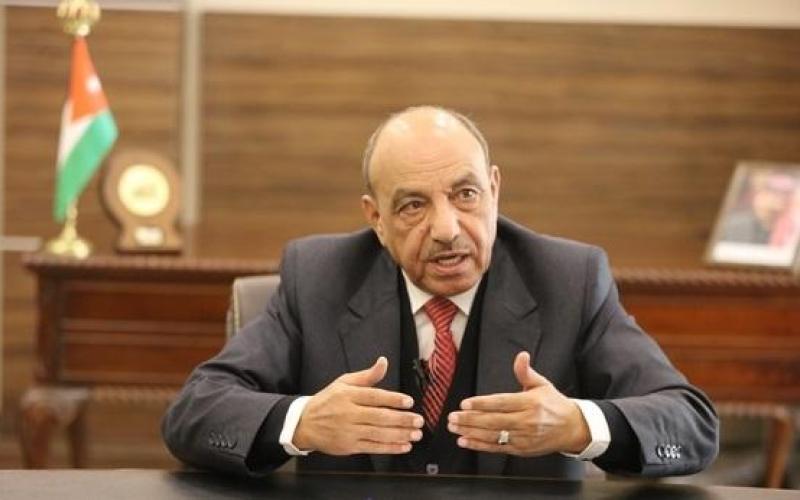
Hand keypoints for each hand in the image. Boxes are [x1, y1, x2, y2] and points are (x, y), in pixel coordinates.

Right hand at [293, 356, 423, 454]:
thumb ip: (367, 375)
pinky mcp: (349, 446)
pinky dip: (389, 447)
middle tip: (419, 420)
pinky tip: (403, 446)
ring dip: (399, 435)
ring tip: (416, 434)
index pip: (373, 396)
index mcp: (348, 395)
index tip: (409, 402)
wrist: (304, 424)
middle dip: (402, 420)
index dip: (392, 399)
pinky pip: (372, 447)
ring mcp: (349, 431)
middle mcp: (348, 413)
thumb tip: (383, 362)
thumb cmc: (327, 401)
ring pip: (378, 434)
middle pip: (379, 417)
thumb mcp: (344, 383)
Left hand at [447, 351, 589, 455]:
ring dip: (471, 432)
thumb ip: (526, 372)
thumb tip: (521, 356)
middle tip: (452, 417)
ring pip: (493, 436)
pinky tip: (465, 441)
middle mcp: (526, 421)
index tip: (465, 403)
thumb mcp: (542, 384)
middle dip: (470, 420)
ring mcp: (523, 437)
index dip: (482, 404)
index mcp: (530, 403)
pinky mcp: (521, 449)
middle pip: (494, 421)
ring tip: (454, 428)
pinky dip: (480, 445)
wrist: (573, 429)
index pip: (502, 403)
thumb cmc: (555, 405)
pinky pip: (497, 448)